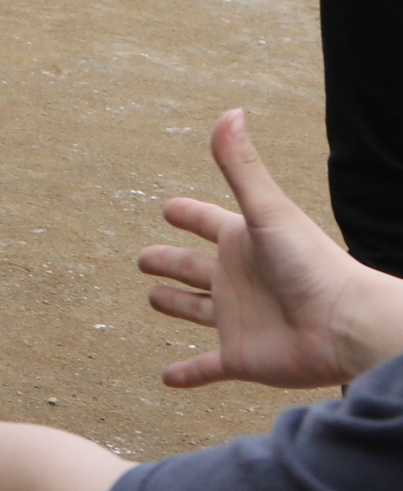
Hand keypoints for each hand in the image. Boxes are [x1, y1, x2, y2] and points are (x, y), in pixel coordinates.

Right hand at [140, 109, 402, 388]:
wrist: (347, 326)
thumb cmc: (313, 265)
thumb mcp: (269, 211)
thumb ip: (243, 166)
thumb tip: (229, 112)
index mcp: (242, 242)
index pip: (206, 223)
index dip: (187, 215)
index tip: (168, 209)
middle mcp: (237, 278)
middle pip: (192, 267)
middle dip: (167, 261)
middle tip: (142, 258)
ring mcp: (236, 319)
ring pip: (195, 310)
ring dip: (173, 305)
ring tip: (153, 299)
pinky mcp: (239, 357)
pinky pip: (205, 367)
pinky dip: (187, 373)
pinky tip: (167, 378)